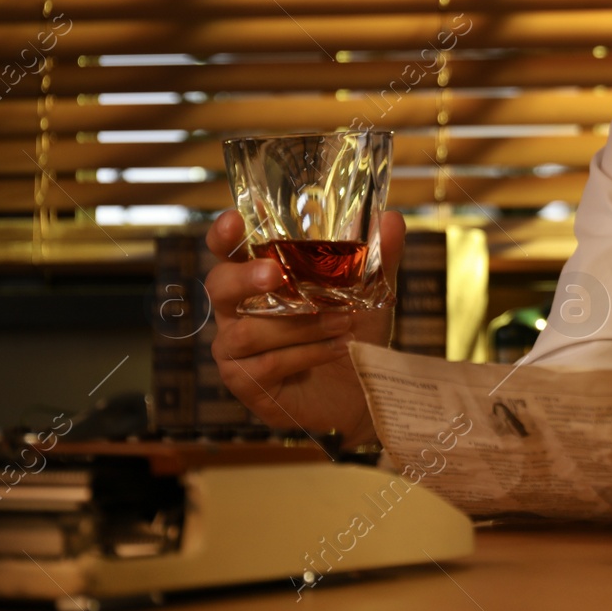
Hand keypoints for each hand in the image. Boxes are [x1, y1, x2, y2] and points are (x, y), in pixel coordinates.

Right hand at [202, 209, 403, 444]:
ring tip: (344, 321)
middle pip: (220, 287)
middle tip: (276, 275)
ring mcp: (235, 351)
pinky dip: (309, 353)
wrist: (365, 392)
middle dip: (245, 278)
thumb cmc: (354, 333)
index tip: (233, 219)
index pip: (226, 253)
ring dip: (301, 325)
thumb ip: (379, 257)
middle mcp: (237, 312)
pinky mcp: (246, 384)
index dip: (223, 236)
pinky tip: (339, 348)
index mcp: (257, 281)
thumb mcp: (372, 292)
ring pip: (250, 331)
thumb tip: (391, 218)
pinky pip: (268, 364)